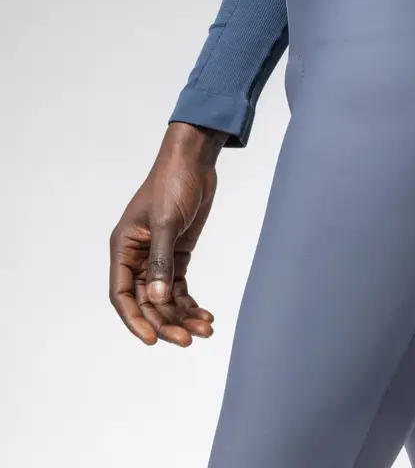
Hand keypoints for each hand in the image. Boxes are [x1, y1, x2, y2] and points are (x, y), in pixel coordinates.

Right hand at [109, 122, 226, 345]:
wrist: (194, 162)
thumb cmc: (172, 184)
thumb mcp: (166, 222)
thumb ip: (161, 262)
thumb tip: (156, 299)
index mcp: (123, 248)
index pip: (122, 295)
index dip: (136, 319)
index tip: (153, 339)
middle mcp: (137, 257)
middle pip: (147, 301)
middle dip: (167, 322)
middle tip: (189, 339)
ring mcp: (158, 257)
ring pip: (165, 297)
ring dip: (182, 315)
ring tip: (205, 330)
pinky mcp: (177, 253)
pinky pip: (179, 286)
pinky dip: (190, 302)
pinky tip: (205, 315)